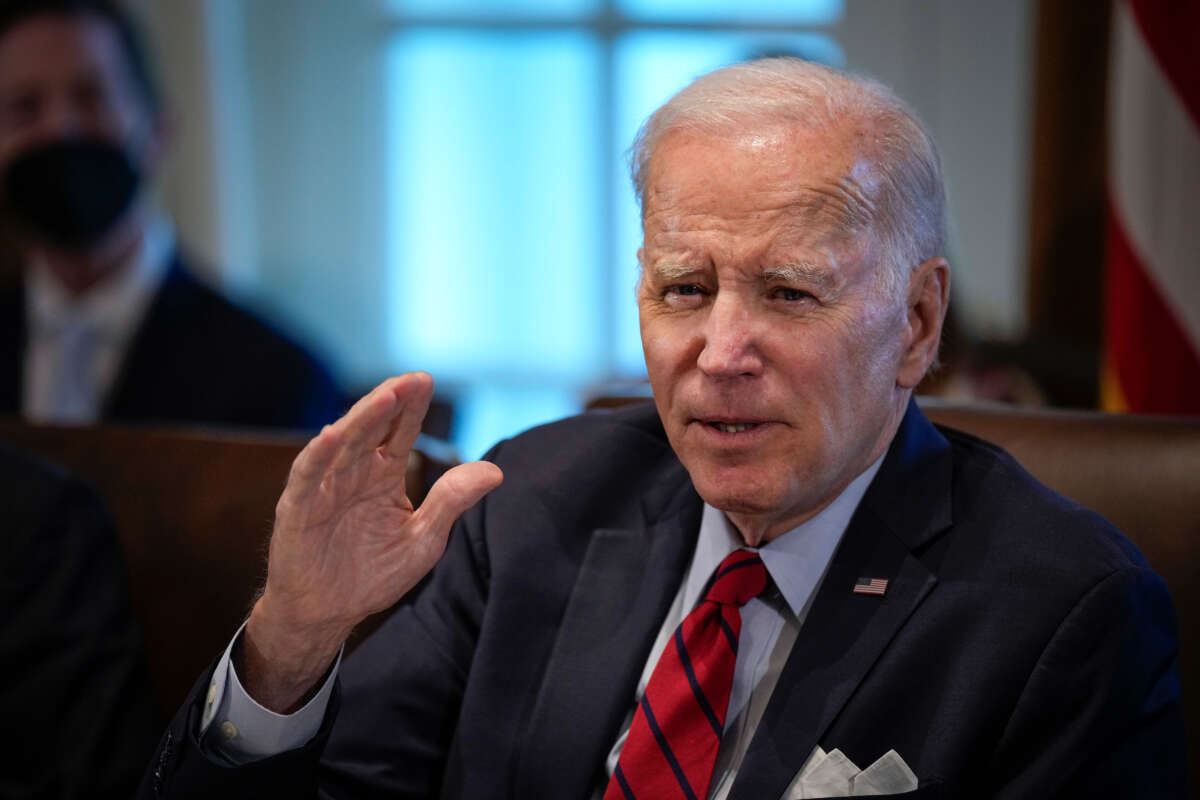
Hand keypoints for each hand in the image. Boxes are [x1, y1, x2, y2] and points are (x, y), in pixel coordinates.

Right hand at [240, 373, 502, 711]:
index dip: (412, 408)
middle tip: (413, 380)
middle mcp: (353, 474)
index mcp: (383, 476)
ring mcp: (324, 488)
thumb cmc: (373, 574)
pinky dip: (318, 455)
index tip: (427, 380)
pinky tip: (332, 434)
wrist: (327, 614)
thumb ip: (452, 502)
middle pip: (373, 429)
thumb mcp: (423, 538)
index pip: (399, 433)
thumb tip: (496, 470)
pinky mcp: (297, 510)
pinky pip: (307, 477)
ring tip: (386, 396)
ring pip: (343, 444)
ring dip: (363, 419)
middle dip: (391, 403)